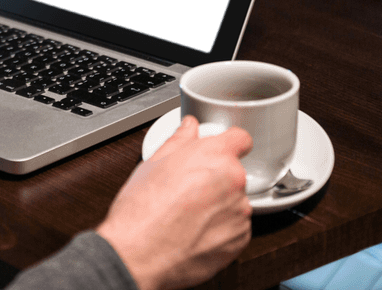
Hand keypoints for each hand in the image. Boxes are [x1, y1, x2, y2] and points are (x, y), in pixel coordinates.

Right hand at [97, 116, 252, 289]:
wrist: (140, 253)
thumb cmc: (143, 209)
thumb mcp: (154, 163)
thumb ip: (179, 141)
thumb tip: (188, 128)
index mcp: (215, 156)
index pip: (241, 138)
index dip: (230, 142)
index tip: (223, 148)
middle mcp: (233, 182)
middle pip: (233, 172)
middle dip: (215, 177)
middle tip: (188, 187)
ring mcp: (239, 213)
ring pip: (234, 201)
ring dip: (218, 204)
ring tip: (188, 213)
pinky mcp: (240, 240)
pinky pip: (235, 227)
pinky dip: (220, 228)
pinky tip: (194, 229)